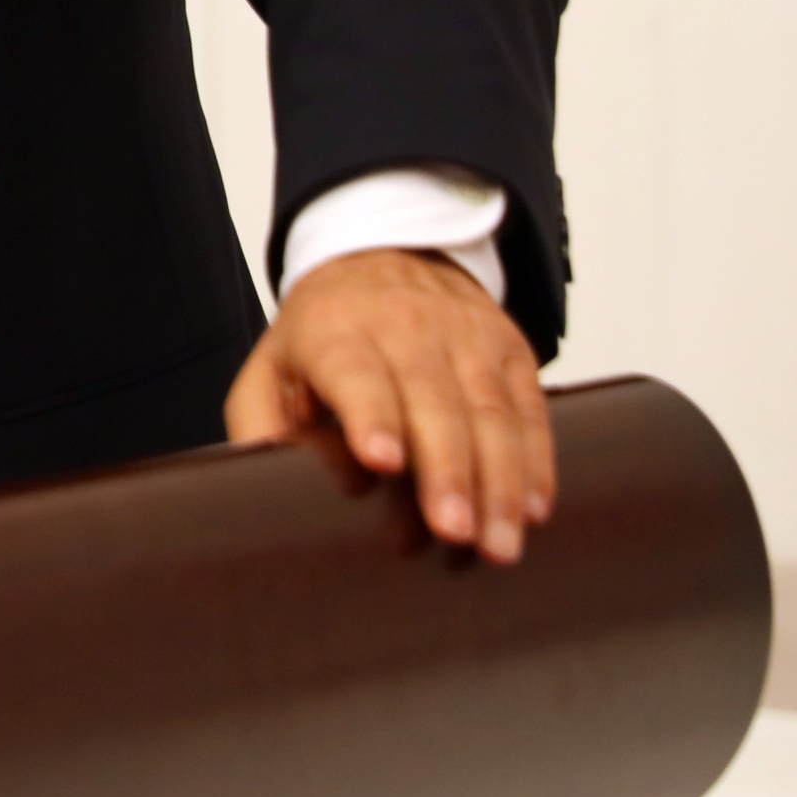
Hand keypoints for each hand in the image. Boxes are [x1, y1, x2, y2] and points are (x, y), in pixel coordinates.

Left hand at [226, 246, 554, 560]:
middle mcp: (404, 326)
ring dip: (499, 481)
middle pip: (432, 401)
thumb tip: (264, 480)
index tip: (381, 460)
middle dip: (447, 470)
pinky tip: (533, 508)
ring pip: (489, 410)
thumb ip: (260, 422)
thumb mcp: (272, 364)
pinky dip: (536, 460)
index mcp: (334, 330)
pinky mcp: (510, 347)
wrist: (386, 253)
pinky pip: (529, 407)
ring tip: (497, 543)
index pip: (355, 371)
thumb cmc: (322, 332)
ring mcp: (465, 334)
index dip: (372, 414)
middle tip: (452, 531)